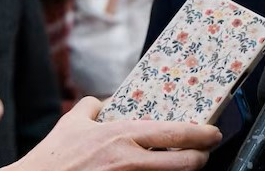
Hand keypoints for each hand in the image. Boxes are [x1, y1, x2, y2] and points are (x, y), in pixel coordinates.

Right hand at [4, 97, 221, 170]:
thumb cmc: (51, 158)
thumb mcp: (71, 124)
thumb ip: (90, 108)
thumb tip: (102, 101)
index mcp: (122, 136)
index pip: (174, 133)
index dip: (201, 134)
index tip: (213, 133)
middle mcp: (128, 161)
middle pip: (184, 164)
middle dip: (201, 159)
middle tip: (204, 154)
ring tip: (185, 165)